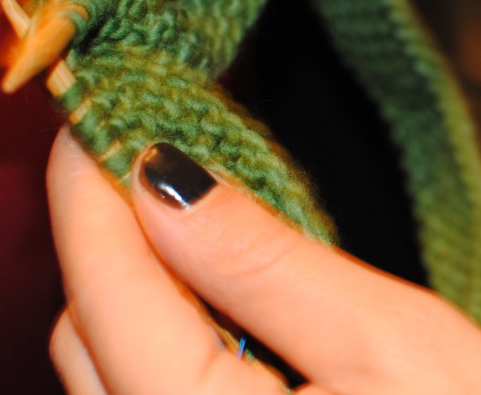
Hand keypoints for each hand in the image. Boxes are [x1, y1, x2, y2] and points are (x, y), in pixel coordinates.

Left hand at [46, 128, 480, 393]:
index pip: (107, 298)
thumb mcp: (393, 343)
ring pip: (110, 371)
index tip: (97, 111)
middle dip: (107, 231)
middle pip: (90, 337)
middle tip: (147, 139)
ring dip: (134, 278)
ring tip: (182, 202)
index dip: (88, 193)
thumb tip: (163, 175)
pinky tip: (213, 286)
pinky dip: (164, 330)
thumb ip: (264, 265)